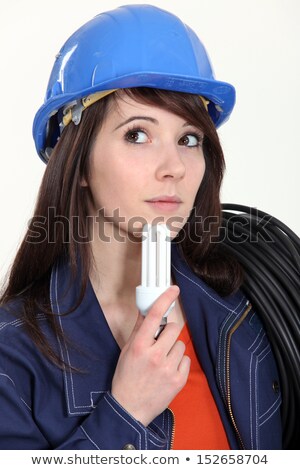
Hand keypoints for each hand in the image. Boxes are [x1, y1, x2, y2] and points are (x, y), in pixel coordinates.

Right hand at [111, 285, 189, 426]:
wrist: (130, 408)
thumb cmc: (126, 378)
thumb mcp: (128, 350)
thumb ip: (139, 329)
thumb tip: (146, 310)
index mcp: (140, 346)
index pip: (154, 316)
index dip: (165, 299)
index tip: (173, 289)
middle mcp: (155, 355)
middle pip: (173, 328)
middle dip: (168, 333)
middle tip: (159, 343)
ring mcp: (168, 368)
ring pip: (181, 344)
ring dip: (173, 349)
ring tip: (162, 360)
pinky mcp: (178, 380)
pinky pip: (186, 360)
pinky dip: (179, 363)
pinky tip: (168, 370)